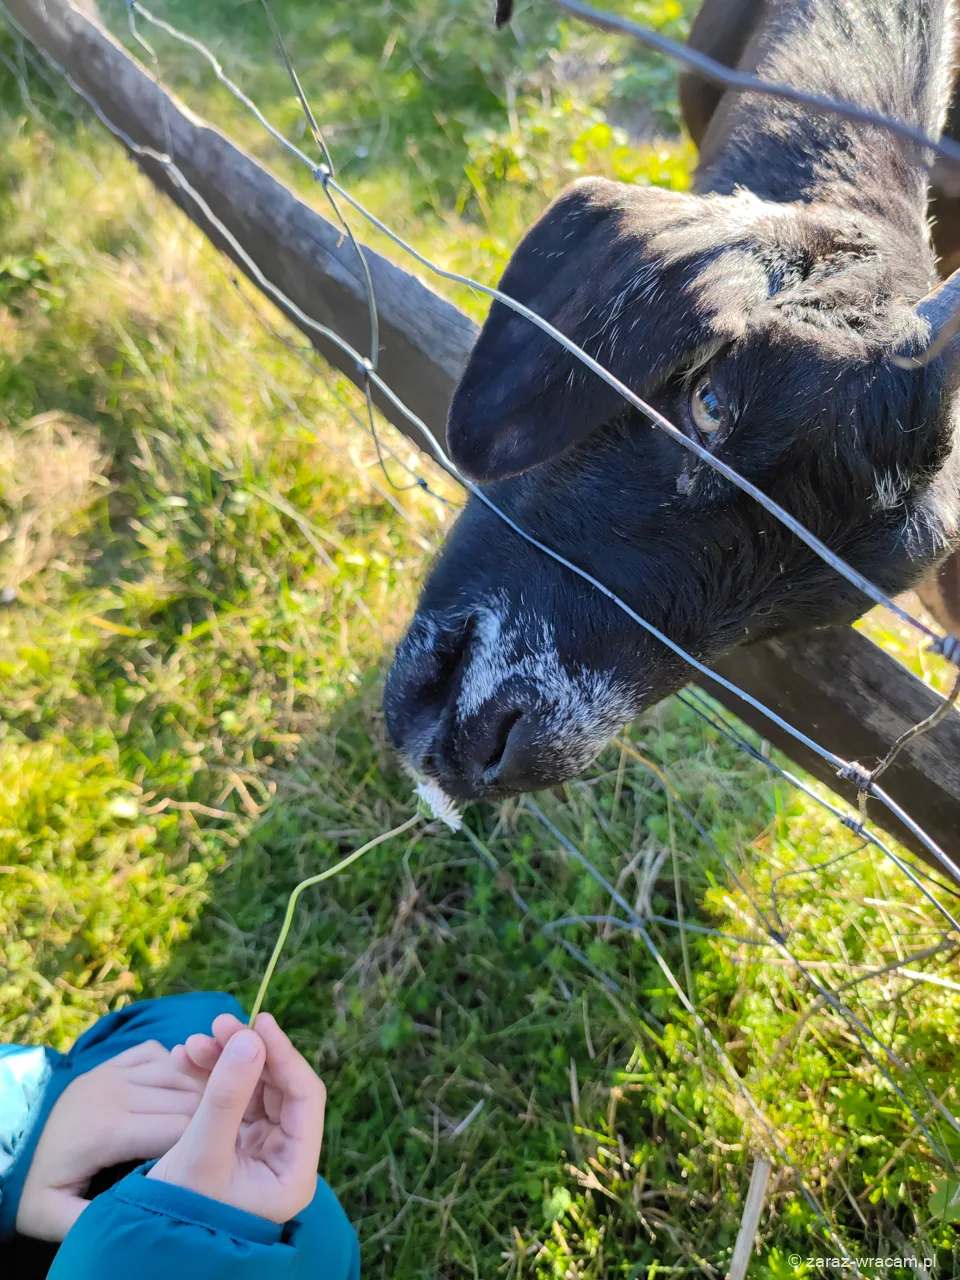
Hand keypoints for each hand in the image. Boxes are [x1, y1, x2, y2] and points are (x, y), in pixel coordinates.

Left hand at [16, 1040, 205, 1241]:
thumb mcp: (52, 1216)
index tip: (212, 1162)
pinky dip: (177, 1068)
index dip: (205, 1144)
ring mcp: (114, 1071)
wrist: (9, 1145)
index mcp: (108, 1131)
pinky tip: (180, 1092)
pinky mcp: (112, 1061)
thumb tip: (140, 1218)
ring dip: (200, 1091)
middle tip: (219, 1141)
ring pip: (179, 1071)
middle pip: (188, 1099)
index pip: (182, 1129)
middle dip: (211, 1119)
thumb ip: (93, 1221)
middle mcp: (116, 1092)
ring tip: (212, 1117)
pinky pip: (159, 1053)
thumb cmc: (37, 1185)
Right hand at [147, 1012, 324, 1224]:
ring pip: (252, 1086)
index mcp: (294, 1170)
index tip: (258, 1022)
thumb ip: (227, 1097)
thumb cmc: (180, 1212)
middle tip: (217, 1024)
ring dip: (224, 1060)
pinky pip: (231, 1097)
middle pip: (277, 1086)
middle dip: (247, 1052)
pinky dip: (210, 1076)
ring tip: (192, 1042)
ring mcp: (260, 1148)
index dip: (284, 1055)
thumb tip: (250, 1039)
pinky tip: (184, 1057)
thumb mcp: (203, 1153)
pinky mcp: (235, 1142)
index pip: (305, 1097)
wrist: (146, 1247)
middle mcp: (284, 1156)